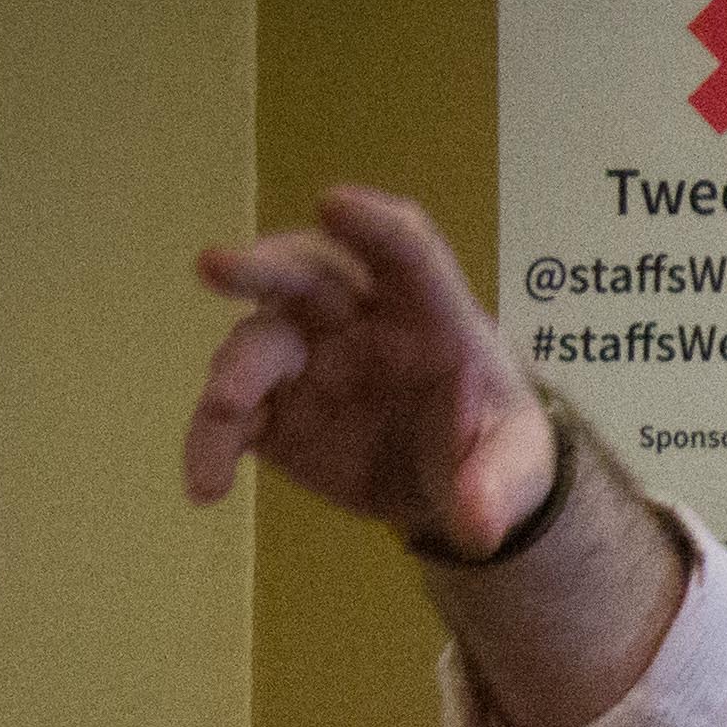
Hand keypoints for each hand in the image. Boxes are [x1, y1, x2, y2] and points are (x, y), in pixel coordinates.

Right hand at [182, 185, 551, 555]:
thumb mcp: (520, 468)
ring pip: (258, 344)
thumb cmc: (492, 443)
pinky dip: (213, 444)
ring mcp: (307, 357)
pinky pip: (233, 417)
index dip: (373, 227)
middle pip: (307, 274)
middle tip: (215, 266)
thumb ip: (499, 487)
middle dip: (262, 267)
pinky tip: (206, 483)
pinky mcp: (273, 408)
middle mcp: (358, 318)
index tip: (334, 204)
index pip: (407, 252)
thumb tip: (478, 522)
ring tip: (224, 410)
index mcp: (432, 312)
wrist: (453, 486)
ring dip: (234, 373)